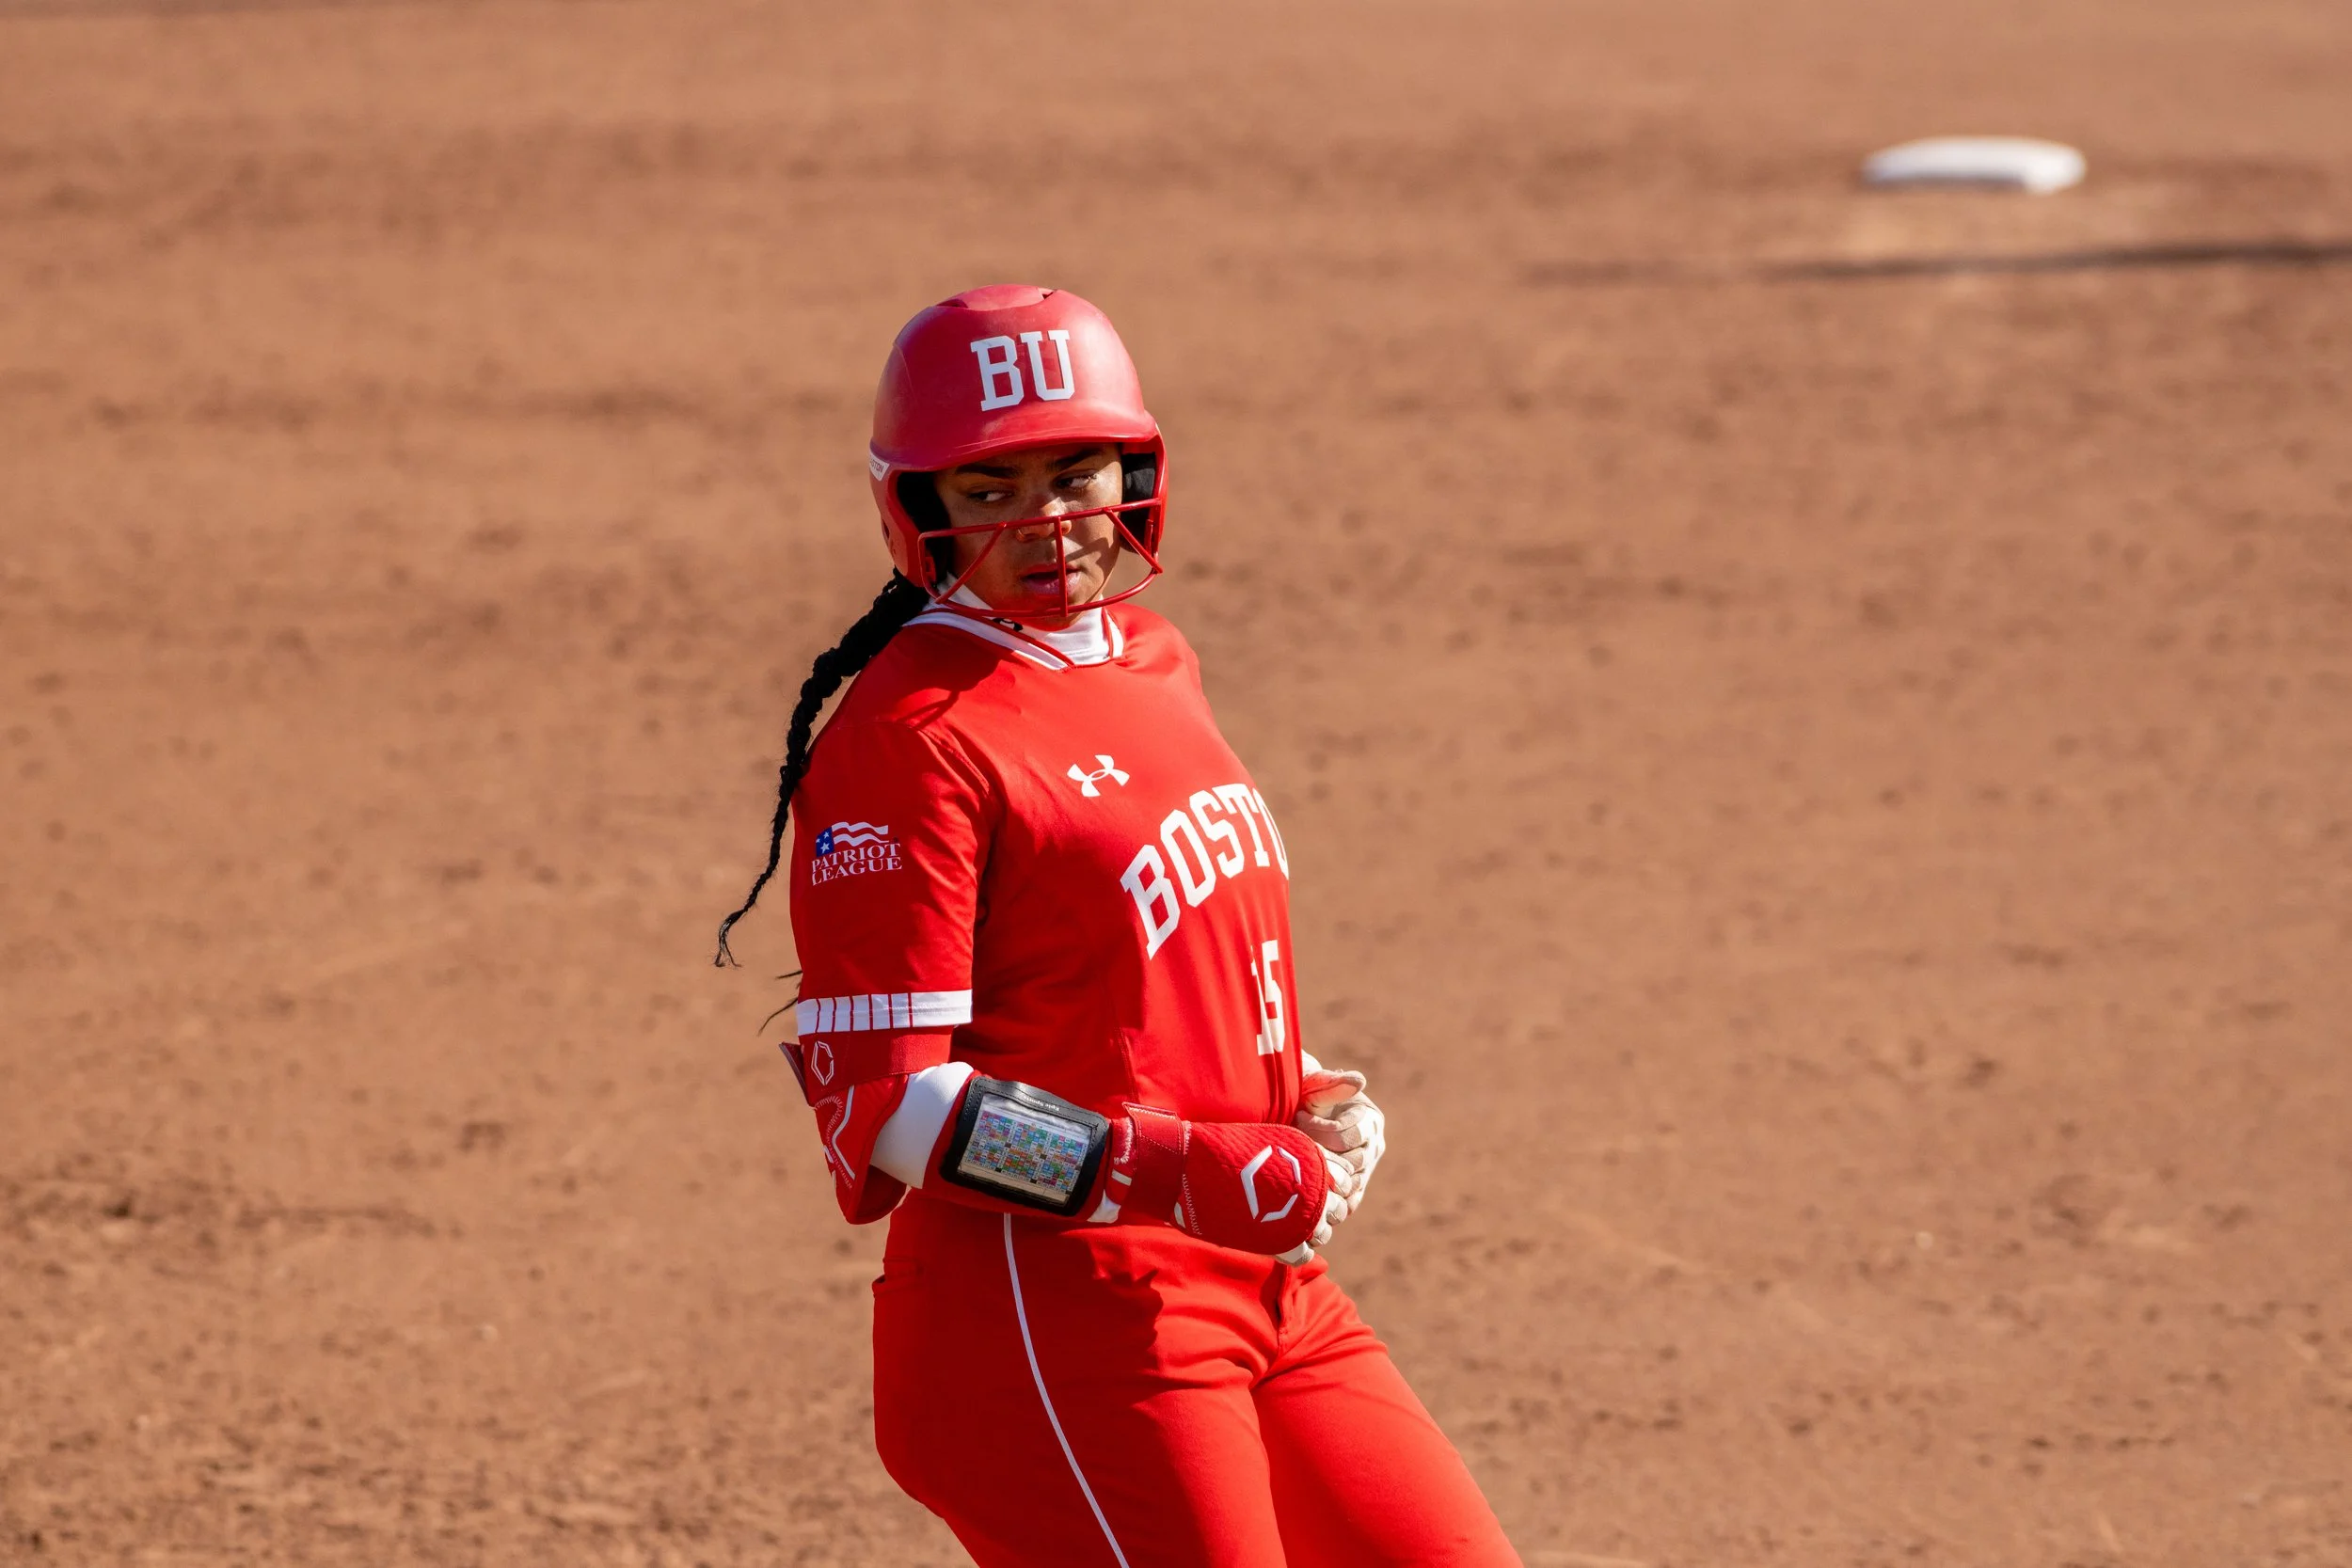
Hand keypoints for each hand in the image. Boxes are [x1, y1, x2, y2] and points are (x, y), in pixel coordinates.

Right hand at [1108, 1111, 1353, 1261]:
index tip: (1315, 1189)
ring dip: (1312, 1232)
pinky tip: (1281, 1242)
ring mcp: (1296, 1210)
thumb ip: (1291, 1158)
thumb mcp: (1265, 1141)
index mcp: (1307, 1153)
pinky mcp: (1280, 1236)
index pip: (1346, 1174)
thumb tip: (1311, 1175)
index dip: (1335, 1185)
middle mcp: (1309, 1181)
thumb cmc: (1220, 1149)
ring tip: (1290, 1226)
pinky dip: (1296, 1251)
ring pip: (1325, 1231)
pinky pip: (1304, 1253)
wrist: (1186, 1164)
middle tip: (1300, 1212)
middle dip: (1324, 1212)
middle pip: (1338, 1206)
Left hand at [1294, 1067, 1385, 1220]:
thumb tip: (1359, 1081)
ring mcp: (1365, 1170)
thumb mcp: (1316, 1086)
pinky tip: (1309, 1197)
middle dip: (1320, 1156)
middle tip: (1296, 1146)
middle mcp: (1374, 1147)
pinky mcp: (1354, 1189)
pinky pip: (1348, 1204)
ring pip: (1351, 1186)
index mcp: (1371, 1120)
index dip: (1319, 1130)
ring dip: (1323, 1181)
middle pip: (1351, 1164)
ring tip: (1299, 1166)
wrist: (1298, 1115)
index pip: (1347, 1135)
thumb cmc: (1306, 1096)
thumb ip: (1333, 1084)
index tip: (1299, 1117)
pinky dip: (1331, 1204)